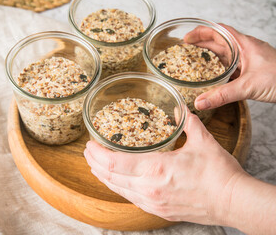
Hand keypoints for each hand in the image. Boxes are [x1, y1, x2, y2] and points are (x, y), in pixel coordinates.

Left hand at [84, 112, 245, 224]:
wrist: (233, 201)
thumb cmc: (219, 173)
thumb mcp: (202, 141)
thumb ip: (187, 123)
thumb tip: (180, 110)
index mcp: (155, 169)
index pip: (113, 162)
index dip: (97, 154)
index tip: (89, 145)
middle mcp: (148, 188)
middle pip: (109, 177)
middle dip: (94, 164)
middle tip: (87, 153)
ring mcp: (152, 202)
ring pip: (117, 189)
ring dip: (103, 177)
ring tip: (95, 166)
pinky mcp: (158, 210)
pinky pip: (130, 199)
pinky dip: (118, 188)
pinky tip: (116, 182)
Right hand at [184, 24, 275, 109]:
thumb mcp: (248, 86)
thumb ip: (222, 95)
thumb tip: (200, 102)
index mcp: (245, 45)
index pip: (219, 31)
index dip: (201, 32)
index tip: (187, 38)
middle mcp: (246, 50)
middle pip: (219, 42)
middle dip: (201, 44)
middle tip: (185, 49)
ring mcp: (249, 60)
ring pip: (224, 55)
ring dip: (209, 57)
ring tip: (193, 61)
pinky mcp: (251, 71)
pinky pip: (231, 67)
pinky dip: (218, 70)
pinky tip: (211, 76)